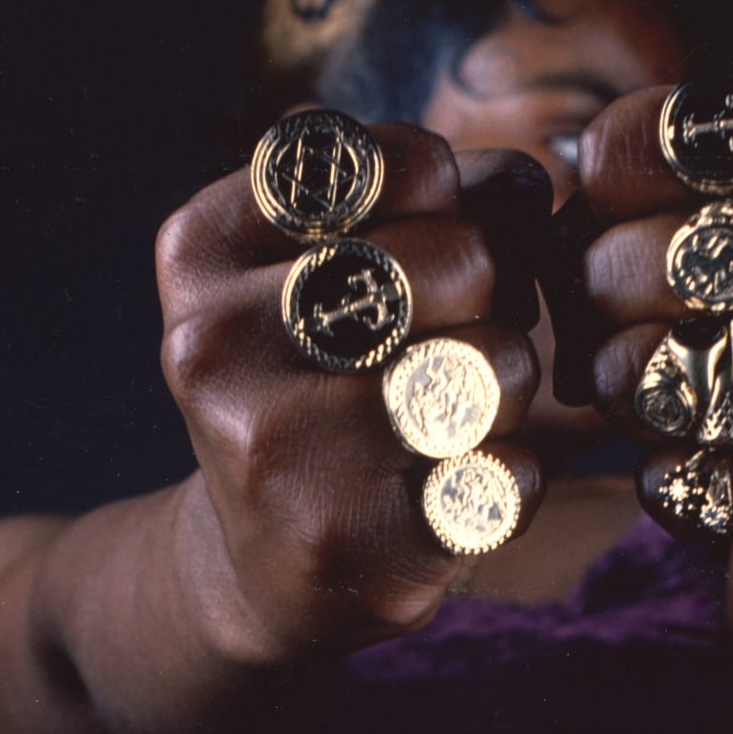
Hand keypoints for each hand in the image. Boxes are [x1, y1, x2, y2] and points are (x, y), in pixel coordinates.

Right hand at [154, 130, 550, 665]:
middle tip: (446, 345)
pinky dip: (515, 477)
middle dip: (489, 299)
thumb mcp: (334, 269)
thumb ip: (434, 199)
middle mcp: (216, 346)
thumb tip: (531, 189)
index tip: (420, 257)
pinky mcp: (349, 546)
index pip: (409, 165)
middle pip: (463, 260)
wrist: (263, 569)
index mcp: (202, 251)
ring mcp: (277, 453)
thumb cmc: (320, 387)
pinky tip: (451, 489)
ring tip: (447, 417)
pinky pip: (513, 472)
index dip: (456, 204)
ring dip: (509, 390)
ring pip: (496, 365)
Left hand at [575, 81, 732, 569]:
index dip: (599, 207)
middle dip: (600, 309)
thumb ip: (654, 182)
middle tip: (650, 329)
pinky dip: (670, 477)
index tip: (641, 231)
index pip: (625, 149)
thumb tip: (543, 248)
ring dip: (626, 397)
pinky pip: (669, 476)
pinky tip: (727, 461)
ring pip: (634, 374)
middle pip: (617, 265)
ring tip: (687, 393)